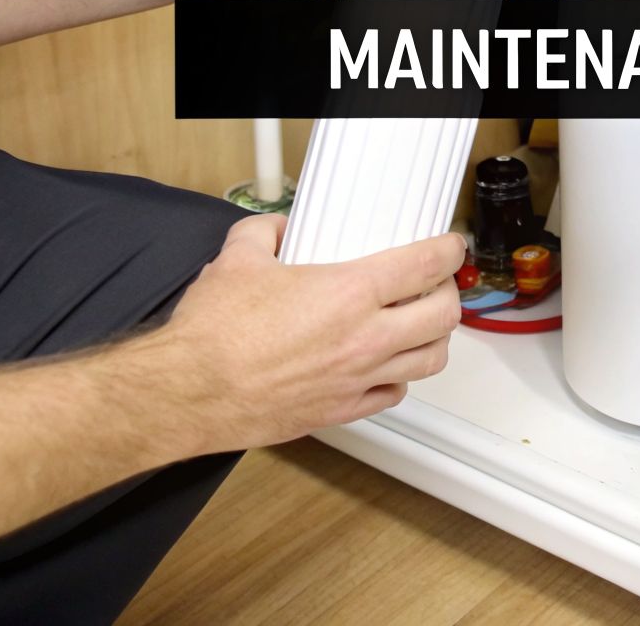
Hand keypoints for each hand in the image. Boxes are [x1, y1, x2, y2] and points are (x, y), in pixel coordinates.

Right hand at [147, 215, 464, 455]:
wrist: (189, 392)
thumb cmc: (213, 333)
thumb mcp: (238, 258)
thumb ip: (266, 233)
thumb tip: (279, 229)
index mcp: (349, 292)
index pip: (426, 266)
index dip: (449, 251)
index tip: (450, 246)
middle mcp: (364, 338)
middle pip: (443, 317)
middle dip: (449, 294)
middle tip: (438, 284)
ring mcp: (357, 379)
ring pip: (429, 361)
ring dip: (435, 340)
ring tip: (423, 326)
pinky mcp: (340, 411)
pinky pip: (393, 396)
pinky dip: (399, 379)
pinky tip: (386, 367)